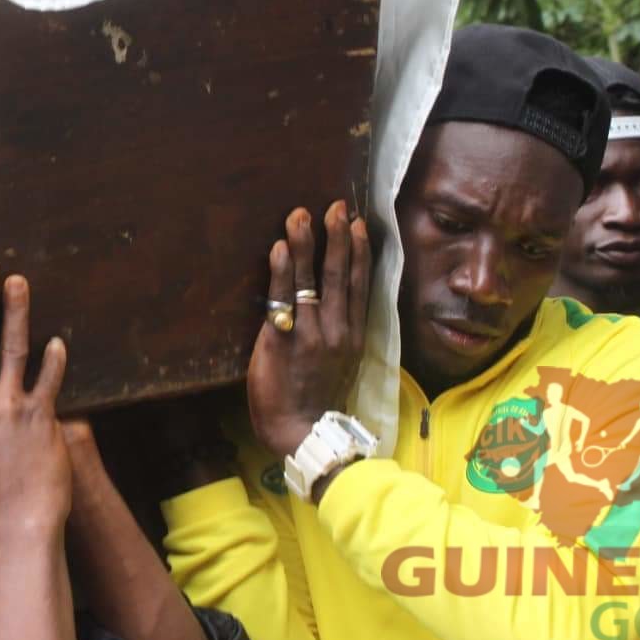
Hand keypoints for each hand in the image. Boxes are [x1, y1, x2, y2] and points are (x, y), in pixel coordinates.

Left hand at [247, 201, 371, 457]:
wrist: (302, 433)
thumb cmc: (316, 400)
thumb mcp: (341, 364)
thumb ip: (339, 334)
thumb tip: (333, 307)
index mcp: (353, 335)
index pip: (360, 285)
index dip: (360, 252)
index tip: (359, 223)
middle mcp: (337, 330)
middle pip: (340, 276)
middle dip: (338, 238)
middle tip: (335, 206)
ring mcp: (312, 335)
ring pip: (312, 282)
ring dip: (306, 245)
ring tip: (300, 215)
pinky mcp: (283, 342)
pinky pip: (282, 300)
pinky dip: (282, 272)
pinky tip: (279, 247)